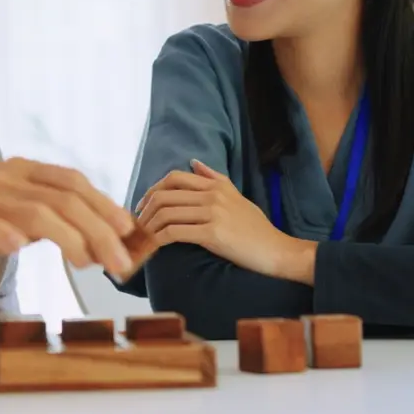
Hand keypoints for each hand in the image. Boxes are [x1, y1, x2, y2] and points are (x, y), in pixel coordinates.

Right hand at [0, 157, 135, 280]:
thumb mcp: (32, 219)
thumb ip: (65, 223)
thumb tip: (109, 244)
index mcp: (28, 171)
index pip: (73, 182)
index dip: (104, 204)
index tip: (128, 231)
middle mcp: (9, 178)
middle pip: (62, 199)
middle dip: (97, 230)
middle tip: (119, 262)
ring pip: (34, 212)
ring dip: (68, 238)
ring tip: (86, 263)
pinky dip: (5, 235)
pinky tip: (19, 248)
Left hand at [135, 160, 316, 283]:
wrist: (276, 251)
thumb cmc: (256, 229)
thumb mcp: (236, 196)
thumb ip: (215, 178)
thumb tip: (194, 162)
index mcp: (216, 185)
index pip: (174, 178)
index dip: (152, 190)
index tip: (143, 206)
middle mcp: (213, 195)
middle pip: (164, 194)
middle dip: (144, 210)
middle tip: (137, 225)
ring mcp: (213, 213)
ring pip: (166, 213)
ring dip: (148, 226)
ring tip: (142, 238)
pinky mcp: (213, 233)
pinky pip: (174, 232)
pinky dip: (158, 239)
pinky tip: (154, 247)